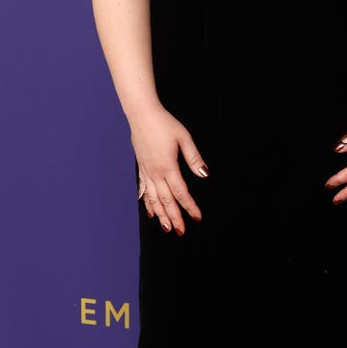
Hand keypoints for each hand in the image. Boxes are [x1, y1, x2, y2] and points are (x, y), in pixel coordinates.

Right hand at [131, 107, 208, 234]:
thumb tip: (204, 174)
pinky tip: (150, 212)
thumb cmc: (164, 124)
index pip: (181, 192)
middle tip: (180, 232)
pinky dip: (148, 203)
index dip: (190, 206)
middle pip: (166, 200)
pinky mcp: (142, 168)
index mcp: (168, 166)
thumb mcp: (184, 138)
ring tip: (166, 228)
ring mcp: (147, 171)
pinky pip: (144, 190)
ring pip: (154, 199)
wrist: (142, 115)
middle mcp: (156, 172)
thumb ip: (194, 158)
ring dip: (161, 215)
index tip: (197, 218)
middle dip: (174, 217)